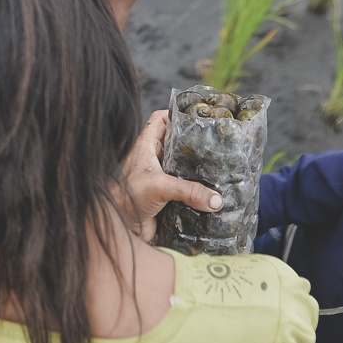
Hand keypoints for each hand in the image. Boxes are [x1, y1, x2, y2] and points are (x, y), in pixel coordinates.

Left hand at [120, 109, 221, 242]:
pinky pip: (185, 188)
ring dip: (197, 168)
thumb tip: (217, 199)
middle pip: (176, 142)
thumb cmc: (128, 199)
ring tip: (220, 165)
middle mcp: (153, 159)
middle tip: (216, 141)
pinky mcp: (166, 195)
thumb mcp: (159, 187)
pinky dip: (197, 189)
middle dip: (193, 141)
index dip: (175, 114)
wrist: (122, 228)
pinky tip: (212, 191)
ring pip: (182, 166)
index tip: (197, 115)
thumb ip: (189, 190)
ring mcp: (160, 177)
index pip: (160, 120)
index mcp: (145, 147)